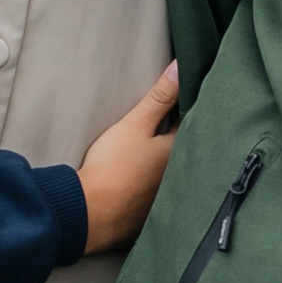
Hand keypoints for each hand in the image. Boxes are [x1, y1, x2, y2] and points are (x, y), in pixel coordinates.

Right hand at [76, 63, 179, 252]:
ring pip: (170, 173)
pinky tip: (142, 180)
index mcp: (178, 153)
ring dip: (167, 162)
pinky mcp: (147, 214)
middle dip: (180, 135)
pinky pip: (155, 194)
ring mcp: (163, 198)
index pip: (192, 123)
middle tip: (173, 118)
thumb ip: (159, 97)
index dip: (188, 108)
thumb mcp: (135, 124)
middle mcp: (177, 177)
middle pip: (183, 149)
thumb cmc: (113, 166)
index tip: (187, 94)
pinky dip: (152, 184)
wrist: (90, 213)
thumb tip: (181, 67)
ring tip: (158, 147)